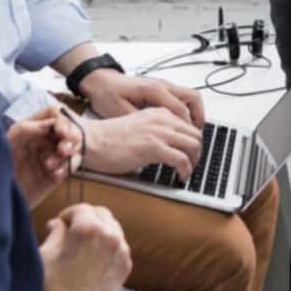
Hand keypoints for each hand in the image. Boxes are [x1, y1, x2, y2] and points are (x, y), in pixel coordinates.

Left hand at [6, 105, 81, 208]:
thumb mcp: (6, 143)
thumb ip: (24, 129)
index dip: (63, 119)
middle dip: (71, 137)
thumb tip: (50, 123)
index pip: (55, 114)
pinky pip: (71, 165)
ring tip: (51, 165)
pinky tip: (55, 174)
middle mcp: (45, 139)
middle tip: (63, 149)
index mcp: (33, 127)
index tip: (62, 131)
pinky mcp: (57, 173)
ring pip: (74, 147)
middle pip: (70, 129)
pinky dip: (67, 167)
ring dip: (68, 154)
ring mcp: (52, 155)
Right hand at [37, 204, 131, 290]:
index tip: (59, 224)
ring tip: (81, 245)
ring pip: (113, 228)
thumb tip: (59, 223)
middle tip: (70, 230)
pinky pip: (119, 245)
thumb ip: (56, 232)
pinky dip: (108, 245)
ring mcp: (122, 251)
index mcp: (89, 227)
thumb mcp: (45, 254)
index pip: (80, 208)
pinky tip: (93, 258)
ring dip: (99, 230)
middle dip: (86, 218)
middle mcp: (111, 235)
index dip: (67, 214)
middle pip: (101, 214)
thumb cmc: (49, 289)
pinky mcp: (126, 266)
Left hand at [80, 69, 204, 127]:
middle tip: (196, 137)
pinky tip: (180, 125)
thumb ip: (141, 124)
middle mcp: (163, 86)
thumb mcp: (120, 112)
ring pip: (191, 97)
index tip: (187, 143)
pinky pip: (182, 99)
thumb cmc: (107, 94)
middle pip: (193, 99)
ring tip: (191, 132)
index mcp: (154, 91)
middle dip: (199, 119)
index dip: (186, 128)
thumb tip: (156, 139)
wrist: (100, 81)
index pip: (180, 109)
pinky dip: (186, 111)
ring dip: (195, 114)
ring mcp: (164, 86)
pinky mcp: (162, 89)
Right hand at [82, 108, 203, 177]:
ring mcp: (159, 133)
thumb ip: (155, 130)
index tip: (191, 152)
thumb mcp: (139, 126)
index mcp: (159, 113)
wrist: (92, 141)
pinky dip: (186, 170)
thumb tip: (169, 145)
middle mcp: (163, 120)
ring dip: (194, 161)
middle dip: (198, 151)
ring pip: (193, 146)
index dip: (193, 141)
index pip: (188, 125)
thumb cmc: (109, 138)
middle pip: (195, 134)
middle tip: (193, 163)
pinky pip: (182, 160)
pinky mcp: (154, 148)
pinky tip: (181, 176)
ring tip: (187, 171)